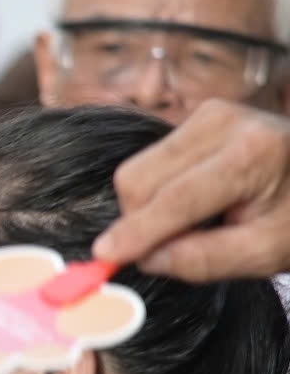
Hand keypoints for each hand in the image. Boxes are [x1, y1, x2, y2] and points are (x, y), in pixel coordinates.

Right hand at [94, 99, 289, 281]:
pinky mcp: (199, 115)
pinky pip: (150, 160)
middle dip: (141, 220)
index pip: (178, 198)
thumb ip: (206, 260)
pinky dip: (157, 189)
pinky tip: (192, 200)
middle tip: (173, 245)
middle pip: (142, 178)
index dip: (138, 230)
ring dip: (148, 206)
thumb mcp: (267, 252)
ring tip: (191, 221)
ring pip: (137, 169)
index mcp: (253, 155)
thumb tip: (146, 259)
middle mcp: (225, 123)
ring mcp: (209, 113)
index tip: (105, 256)